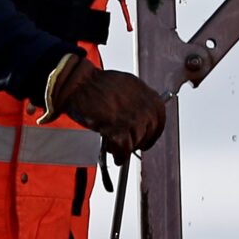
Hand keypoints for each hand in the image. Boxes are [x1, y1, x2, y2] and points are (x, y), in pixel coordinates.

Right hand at [42, 56, 164, 158]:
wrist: (80, 82)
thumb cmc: (98, 84)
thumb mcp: (127, 87)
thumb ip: (137, 102)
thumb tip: (140, 117)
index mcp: (148, 94)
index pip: (159, 119)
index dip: (153, 132)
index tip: (147, 138)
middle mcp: (144, 106)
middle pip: (149, 132)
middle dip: (138, 141)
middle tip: (129, 145)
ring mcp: (132, 117)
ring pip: (136, 141)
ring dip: (127, 148)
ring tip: (118, 151)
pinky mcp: (117, 127)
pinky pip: (123, 147)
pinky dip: (119, 154)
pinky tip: (116, 155)